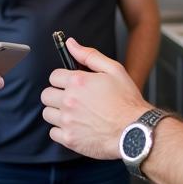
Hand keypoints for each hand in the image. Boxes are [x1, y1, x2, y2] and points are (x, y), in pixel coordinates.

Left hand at [40, 38, 145, 159]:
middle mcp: (69, 100)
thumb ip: (89, 55)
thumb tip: (71, 44)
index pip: (53, 76)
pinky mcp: (69, 139)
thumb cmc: (127, 101)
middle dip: (57, 95)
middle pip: (46, 95)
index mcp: (78, 82)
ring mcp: (68, 121)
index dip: (63, 79)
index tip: (71, 85)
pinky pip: (53, 133)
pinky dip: (61, 130)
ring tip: (74, 113)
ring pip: (47, 113)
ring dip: (58, 112)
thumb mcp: (114, 70)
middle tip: (72, 99)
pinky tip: (75, 127)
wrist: (136, 131)